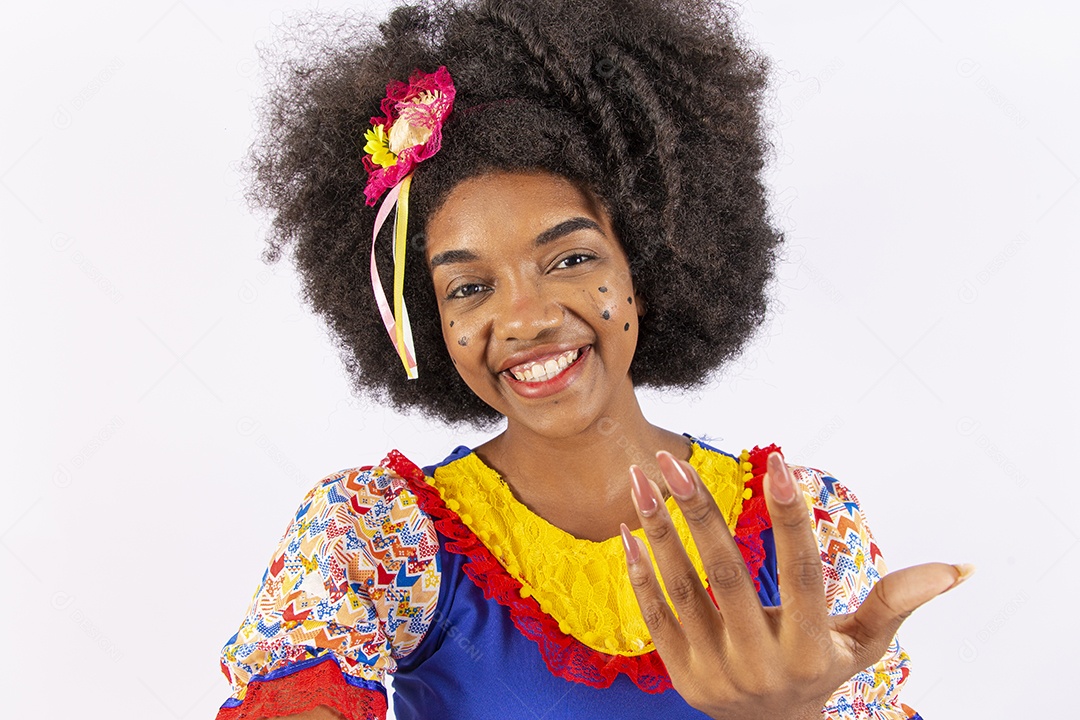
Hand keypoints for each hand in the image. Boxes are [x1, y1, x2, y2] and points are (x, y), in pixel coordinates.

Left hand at [621, 451, 968, 719]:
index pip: (802, 572)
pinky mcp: (680, 674)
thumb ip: (898, 602)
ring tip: (643, 478)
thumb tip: (961, 567)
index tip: (778, 460)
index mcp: (812, 649)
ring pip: (683, 589)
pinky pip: (656, 614)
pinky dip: (641, 571)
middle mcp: (761, 663)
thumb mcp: (864, 644)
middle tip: (675, 460)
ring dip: (659, 530)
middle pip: (727, 575)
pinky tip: (629, 529)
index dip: (790, 516)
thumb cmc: (823, 671)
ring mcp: (715, 672)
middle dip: (699, 512)